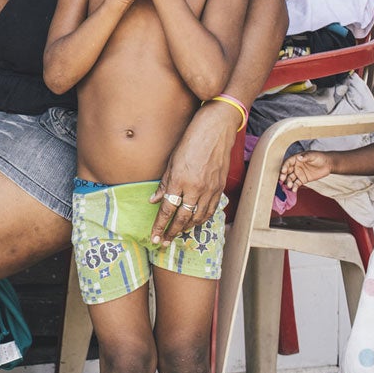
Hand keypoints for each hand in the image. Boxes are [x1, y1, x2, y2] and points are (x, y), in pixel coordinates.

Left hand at [149, 102, 234, 243]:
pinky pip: (210, 210)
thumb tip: (154, 200)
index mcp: (180, 180)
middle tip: (163, 242)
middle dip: (172, 232)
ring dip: (186, 229)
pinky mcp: (219, 188)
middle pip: (182, 218)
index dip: (159, 226)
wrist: (216, 130)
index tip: (154, 237)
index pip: (167, 210)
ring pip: (198, 218)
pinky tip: (194, 223)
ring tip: (177, 234)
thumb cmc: (191, 140)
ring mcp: (210, 189)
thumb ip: (164, 183)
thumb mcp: (172, 160)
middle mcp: (195, 188)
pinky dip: (201, 220)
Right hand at [280, 151, 331, 191]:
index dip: (285, 166)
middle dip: (284, 175)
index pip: (288, 162)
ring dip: (288, 182)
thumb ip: (306, 156)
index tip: (283, 171)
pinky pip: (297, 183)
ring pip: (291, 178)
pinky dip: (295, 186)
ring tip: (289, 185)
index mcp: (296, 159)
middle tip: (282, 179)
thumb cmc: (320, 157)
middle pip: (287, 171)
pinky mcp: (303, 179)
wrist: (328, 164)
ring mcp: (299, 173)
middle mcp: (296, 166)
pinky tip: (294, 189)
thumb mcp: (313, 155)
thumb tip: (299, 157)